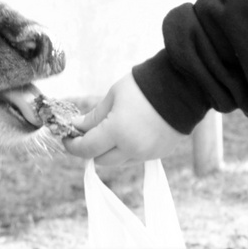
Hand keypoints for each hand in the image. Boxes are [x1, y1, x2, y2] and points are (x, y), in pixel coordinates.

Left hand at [64, 72, 187, 165]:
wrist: (181, 88)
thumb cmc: (142, 87)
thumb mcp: (112, 97)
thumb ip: (94, 117)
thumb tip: (77, 128)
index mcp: (117, 133)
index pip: (87, 149)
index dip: (73, 146)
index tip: (66, 138)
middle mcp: (132, 149)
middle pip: (101, 160)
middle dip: (89, 149)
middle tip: (83, 134)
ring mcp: (148, 154)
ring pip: (118, 161)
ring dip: (108, 151)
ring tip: (105, 131)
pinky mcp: (159, 154)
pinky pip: (135, 158)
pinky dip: (125, 150)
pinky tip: (124, 133)